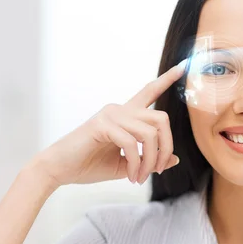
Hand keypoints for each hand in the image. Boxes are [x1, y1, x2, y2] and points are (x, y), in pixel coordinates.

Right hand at [28, 64, 184, 185]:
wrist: (59, 170)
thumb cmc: (89, 165)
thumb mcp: (129, 165)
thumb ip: (150, 160)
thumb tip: (175, 158)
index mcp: (126, 115)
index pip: (149, 92)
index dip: (167, 79)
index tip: (183, 66)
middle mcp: (120, 109)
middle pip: (162, 118)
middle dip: (166, 147)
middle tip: (158, 170)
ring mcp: (110, 114)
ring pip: (149, 134)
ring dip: (150, 161)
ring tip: (139, 178)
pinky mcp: (101, 125)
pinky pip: (131, 143)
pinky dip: (136, 164)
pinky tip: (131, 175)